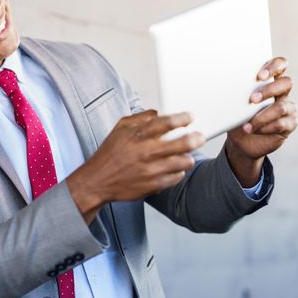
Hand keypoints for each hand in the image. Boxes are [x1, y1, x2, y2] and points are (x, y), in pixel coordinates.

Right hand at [67, 110, 205, 222]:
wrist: (98, 180)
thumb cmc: (109, 153)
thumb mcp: (120, 128)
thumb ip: (140, 118)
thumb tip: (158, 113)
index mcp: (138, 135)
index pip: (166, 122)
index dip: (182, 118)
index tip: (190, 117)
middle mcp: (146, 151)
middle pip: (182, 143)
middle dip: (195, 138)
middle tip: (200, 137)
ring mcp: (151, 170)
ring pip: (183, 162)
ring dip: (188, 157)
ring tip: (186, 155)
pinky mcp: (153, 185)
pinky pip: (176, 177)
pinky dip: (178, 172)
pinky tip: (174, 169)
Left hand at [226, 57, 297, 183]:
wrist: (241, 140)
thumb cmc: (237, 116)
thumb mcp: (233, 102)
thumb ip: (235, 91)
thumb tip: (223, 83)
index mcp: (270, 81)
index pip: (281, 64)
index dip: (274, 66)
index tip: (260, 76)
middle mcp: (282, 93)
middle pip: (286, 82)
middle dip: (268, 90)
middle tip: (252, 99)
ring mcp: (288, 108)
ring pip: (282, 106)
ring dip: (262, 115)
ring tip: (247, 124)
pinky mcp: (290, 124)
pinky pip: (282, 124)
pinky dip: (266, 127)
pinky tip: (254, 130)